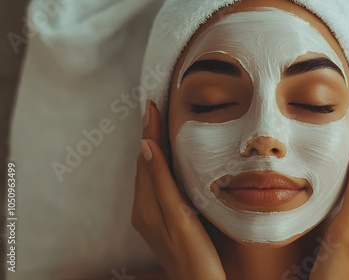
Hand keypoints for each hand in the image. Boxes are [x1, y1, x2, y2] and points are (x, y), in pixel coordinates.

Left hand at [132, 100, 225, 279]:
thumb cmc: (194, 255)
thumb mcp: (178, 215)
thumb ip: (161, 181)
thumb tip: (145, 145)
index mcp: (145, 205)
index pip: (146, 158)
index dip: (149, 131)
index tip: (151, 104)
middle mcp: (143, 208)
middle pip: (145, 162)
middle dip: (149, 134)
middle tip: (155, 107)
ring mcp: (151, 215)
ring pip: (150, 172)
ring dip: (154, 146)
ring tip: (160, 124)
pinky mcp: (161, 219)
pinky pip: (156, 183)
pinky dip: (160, 163)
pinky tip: (168, 159)